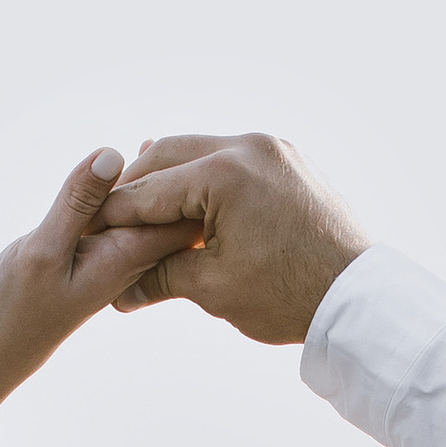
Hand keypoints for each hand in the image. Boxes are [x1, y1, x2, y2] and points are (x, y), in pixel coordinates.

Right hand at [0, 150, 198, 370]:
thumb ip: (78, 204)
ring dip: (162, 177)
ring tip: (150, 141)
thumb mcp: (42, 249)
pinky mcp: (111, 254)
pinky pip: (144, 213)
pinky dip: (143, 186)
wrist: (2, 344)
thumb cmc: (16, 303)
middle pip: (183, 207)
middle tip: (156, 141)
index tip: (161, 147)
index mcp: (133, 254)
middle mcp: (140, 256)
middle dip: (177, 174)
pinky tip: (142, 154)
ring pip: (165, 210)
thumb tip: (113, 154)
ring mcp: (128, 256)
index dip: (179, 174)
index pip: (181, 208)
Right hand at [100, 132, 367, 344]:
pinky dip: (205, 177)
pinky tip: (189, 203)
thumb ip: (159, 276)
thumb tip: (119, 291)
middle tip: (108, 217)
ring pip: (200, 151)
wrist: (358, 300)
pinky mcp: (288, 159)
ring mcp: (273, 148)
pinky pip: (232, 159)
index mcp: (225, 174)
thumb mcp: (214, 289)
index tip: (87, 231)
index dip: (112, 215)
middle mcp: (249, 146)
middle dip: (135, 187)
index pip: (149, 190)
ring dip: (170, 178)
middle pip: (168, 154)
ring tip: (143, 211)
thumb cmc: (290, 297)